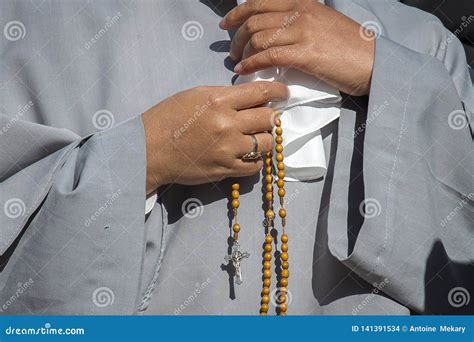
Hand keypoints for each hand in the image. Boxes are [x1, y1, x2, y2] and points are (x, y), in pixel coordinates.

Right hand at [142, 82, 288, 193]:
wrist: (149, 150)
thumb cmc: (168, 118)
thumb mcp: (194, 95)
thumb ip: (224, 95)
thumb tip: (249, 96)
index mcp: (218, 100)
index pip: (260, 92)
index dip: (278, 90)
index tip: (284, 92)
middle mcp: (227, 124)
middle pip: (269, 118)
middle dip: (270, 116)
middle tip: (265, 117)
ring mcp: (228, 149)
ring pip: (266, 143)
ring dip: (264, 138)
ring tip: (255, 137)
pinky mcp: (226, 169)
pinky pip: (256, 166)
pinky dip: (256, 159)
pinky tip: (248, 154)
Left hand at [220, 0, 374, 95]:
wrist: (373, 62)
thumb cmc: (348, 47)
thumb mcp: (321, 22)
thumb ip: (297, 22)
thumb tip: (273, 31)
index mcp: (302, 2)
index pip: (260, 1)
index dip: (238, 12)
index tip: (226, 24)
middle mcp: (300, 12)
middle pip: (254, 20)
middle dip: (236, 37)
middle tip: (232, 51)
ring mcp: (303, 32)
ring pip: (258, 38)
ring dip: (242, 52)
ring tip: (238, 63)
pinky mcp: (305, 54)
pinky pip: (268, 56)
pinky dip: (251, 64)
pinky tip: (244, 70)